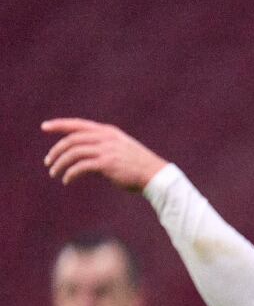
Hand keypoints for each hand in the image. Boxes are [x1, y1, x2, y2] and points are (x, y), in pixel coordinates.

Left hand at [42, 118, 167, 190]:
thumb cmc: (139, 167)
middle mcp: (106, 138)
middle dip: (56, 151)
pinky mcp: (106, 164)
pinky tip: (67, 181)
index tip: (44, 127)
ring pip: (73, 153)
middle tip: (48, 162)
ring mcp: (106, 150)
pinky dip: (70, 174)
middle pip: (72, 139)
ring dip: (60, 163)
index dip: (59, 124)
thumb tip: (82, 161)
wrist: (156, 176)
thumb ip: (102, 150)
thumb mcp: (120, 151)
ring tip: (54, 173)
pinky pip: (80, 167)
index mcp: (108, 132)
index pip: (78, 125)